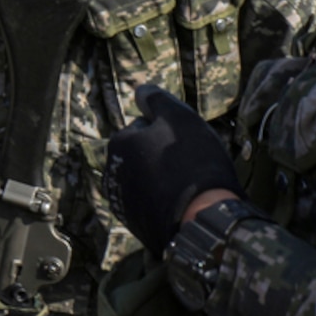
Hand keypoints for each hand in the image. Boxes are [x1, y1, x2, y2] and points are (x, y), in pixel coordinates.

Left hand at [102, 85, 242, 252]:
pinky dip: (162, 202)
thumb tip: (139, 91)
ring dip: (161, 180)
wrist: (203, 217)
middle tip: (188, 165)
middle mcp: (112, 172)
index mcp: (118, 144)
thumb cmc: (192, 162)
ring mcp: (121, 201)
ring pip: (146, 180)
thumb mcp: (179, 118)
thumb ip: (157, 100)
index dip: (168, 133)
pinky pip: (150, 205)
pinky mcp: (135, 224)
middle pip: (142, 155)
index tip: (186, 145)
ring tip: (187, 186)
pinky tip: (182, 204)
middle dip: (161, 157)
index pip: (144, 128)